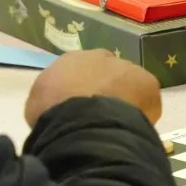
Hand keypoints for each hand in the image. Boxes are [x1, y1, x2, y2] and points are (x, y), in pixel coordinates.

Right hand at [25, 50, 161, 127]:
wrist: (81, 121)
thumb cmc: (53, 115)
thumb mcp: (37, 107)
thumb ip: (50, 102)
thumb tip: (58, 111)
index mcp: (70, 61)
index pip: (80, 73)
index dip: (84, 93)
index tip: (85, 111)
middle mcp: (100, 57)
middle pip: (107, 76)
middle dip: (108, 94)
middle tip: (105, 120)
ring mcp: (126, 67)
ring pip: (130, 86)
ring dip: (127, 103)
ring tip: (121, 127)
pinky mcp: (147, 82)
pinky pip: (148, 100)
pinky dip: (144, 113)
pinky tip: (135, 128)